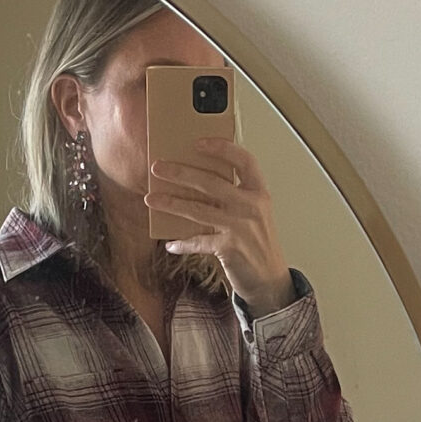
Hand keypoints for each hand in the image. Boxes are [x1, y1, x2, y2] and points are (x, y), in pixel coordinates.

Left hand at [146, 138, 295, 315]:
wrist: (270, 279)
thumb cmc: (258, 244)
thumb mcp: (255, 213)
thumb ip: (236, 196)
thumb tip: (199, 182)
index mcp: (259, 192)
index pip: (244, 160)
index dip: (222, 148)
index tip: (198, 142)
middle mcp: (251, 206)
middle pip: (211, 182)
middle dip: (180, 173)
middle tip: (157, 168)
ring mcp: (240, 227)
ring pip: (198, 209)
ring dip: (171, 204)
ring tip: (150, 199)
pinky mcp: (229, 248)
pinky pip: (198, 241)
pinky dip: (183, 243)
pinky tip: (171, 244)